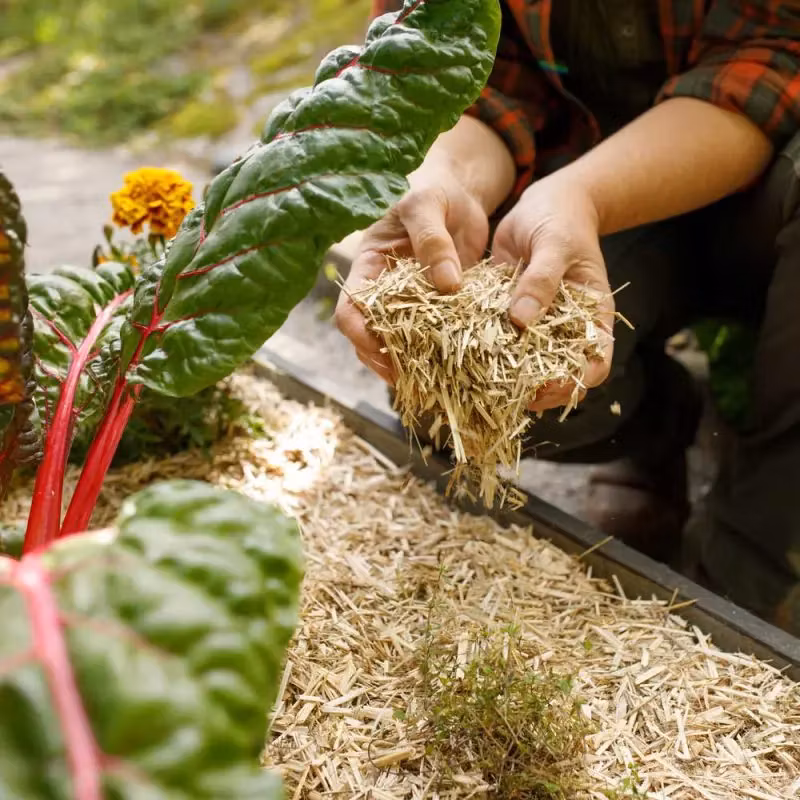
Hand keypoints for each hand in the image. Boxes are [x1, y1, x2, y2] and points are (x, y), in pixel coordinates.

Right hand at [335, 167, 489, 382]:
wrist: (461, 190)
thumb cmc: (434, 188)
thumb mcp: (427, 205)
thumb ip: (433, 242)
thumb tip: (447, 286)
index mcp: (368, 266)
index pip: (349, 309)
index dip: (359, 334)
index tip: (380, 351)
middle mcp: (384, 290)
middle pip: (370, 337)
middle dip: (385, 360)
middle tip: (410, 379)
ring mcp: (409, 302)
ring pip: (399, 344)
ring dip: (412, 364)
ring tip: (433, 382)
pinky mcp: (437, 308)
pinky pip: (432, 337)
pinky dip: (440, 353)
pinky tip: (457, 367)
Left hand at [492, 175, 614, 411]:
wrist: (545, 203)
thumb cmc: (562, 220)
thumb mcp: (556, 244)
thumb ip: (542, 281)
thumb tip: (523, 321)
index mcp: (593, 318)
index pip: (594, 366)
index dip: (572, 384)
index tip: (543, 388)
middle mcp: (566, 329)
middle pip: (557, 377)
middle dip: (532, 390)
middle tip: (498, 393)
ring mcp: (537, 326)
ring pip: (524, 365)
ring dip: (504, 376)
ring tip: (474, 380)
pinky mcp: (509, 317)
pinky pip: (499, 341)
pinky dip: (483, 350)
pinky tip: (457, 354)